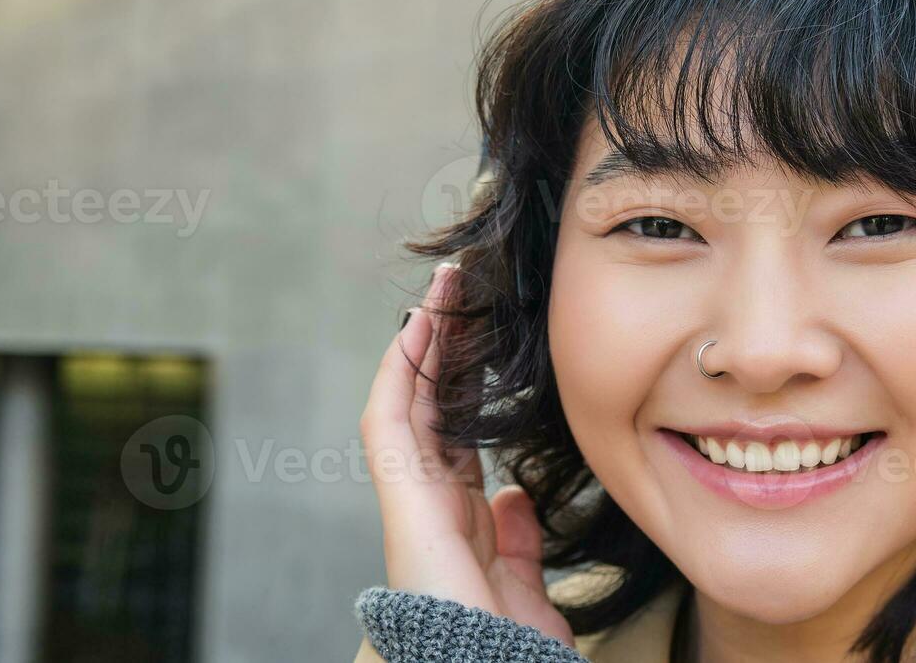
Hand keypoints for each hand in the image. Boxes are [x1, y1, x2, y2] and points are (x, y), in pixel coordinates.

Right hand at [362, 263, 573, 644]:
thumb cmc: (506, 646)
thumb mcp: (525, 583)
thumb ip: (518, 539)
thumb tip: (515, 495)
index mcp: (457, 522)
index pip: (456, 437)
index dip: (463, 387)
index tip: (479, 340)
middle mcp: (428, 503)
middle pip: (432, 408)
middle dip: (444, 349)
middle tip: (461, 290)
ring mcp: (411, 498)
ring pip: (409, 402)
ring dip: (423, 343)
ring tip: (445, 288)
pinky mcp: (402, 498)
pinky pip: (390, 421)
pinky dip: (401, 372)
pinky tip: (418, 328)